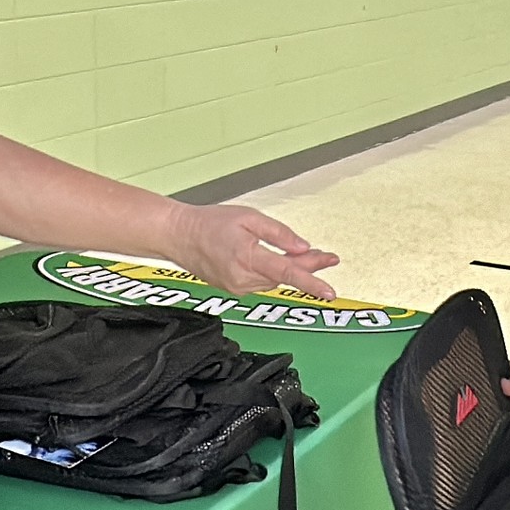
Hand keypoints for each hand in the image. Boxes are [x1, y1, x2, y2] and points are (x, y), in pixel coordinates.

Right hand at [167, 202, 338, 298]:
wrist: (179, 236)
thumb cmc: (210, 223)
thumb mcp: (249, 217)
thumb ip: (278, 233)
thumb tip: (303, 247)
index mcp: (248, 258)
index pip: (287, 273)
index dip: (311, 282)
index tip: (329, 291)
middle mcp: (243, 278)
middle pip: (284, 276)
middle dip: (307, 267)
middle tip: (327, 257)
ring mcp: (237, 287)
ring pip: (274, 280)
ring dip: (291, 270)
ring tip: (308, 256)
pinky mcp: (233, 288)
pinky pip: (261, 282)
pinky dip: (274, 272)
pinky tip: (280, 261)